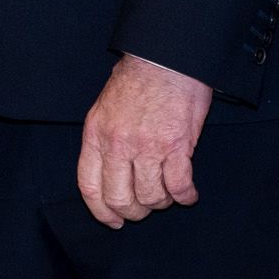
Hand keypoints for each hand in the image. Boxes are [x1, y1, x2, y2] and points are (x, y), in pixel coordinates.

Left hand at [77, 54, 213, 227]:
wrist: (165, 57)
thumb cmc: (137, 78)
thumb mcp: (105, 106)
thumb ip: (104, 139)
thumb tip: (110, 170)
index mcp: (96, 134)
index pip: (90, 186)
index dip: (101, 211)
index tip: (112, 221)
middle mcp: (118, 144)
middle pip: (120, 198)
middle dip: (134, 212)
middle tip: (145, 209)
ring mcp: (147, 146)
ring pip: (151, 197)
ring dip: (161, 202)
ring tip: (168, 195)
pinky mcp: (176, 146)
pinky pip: (179, 185)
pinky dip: (185, 196)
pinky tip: (188, 194)